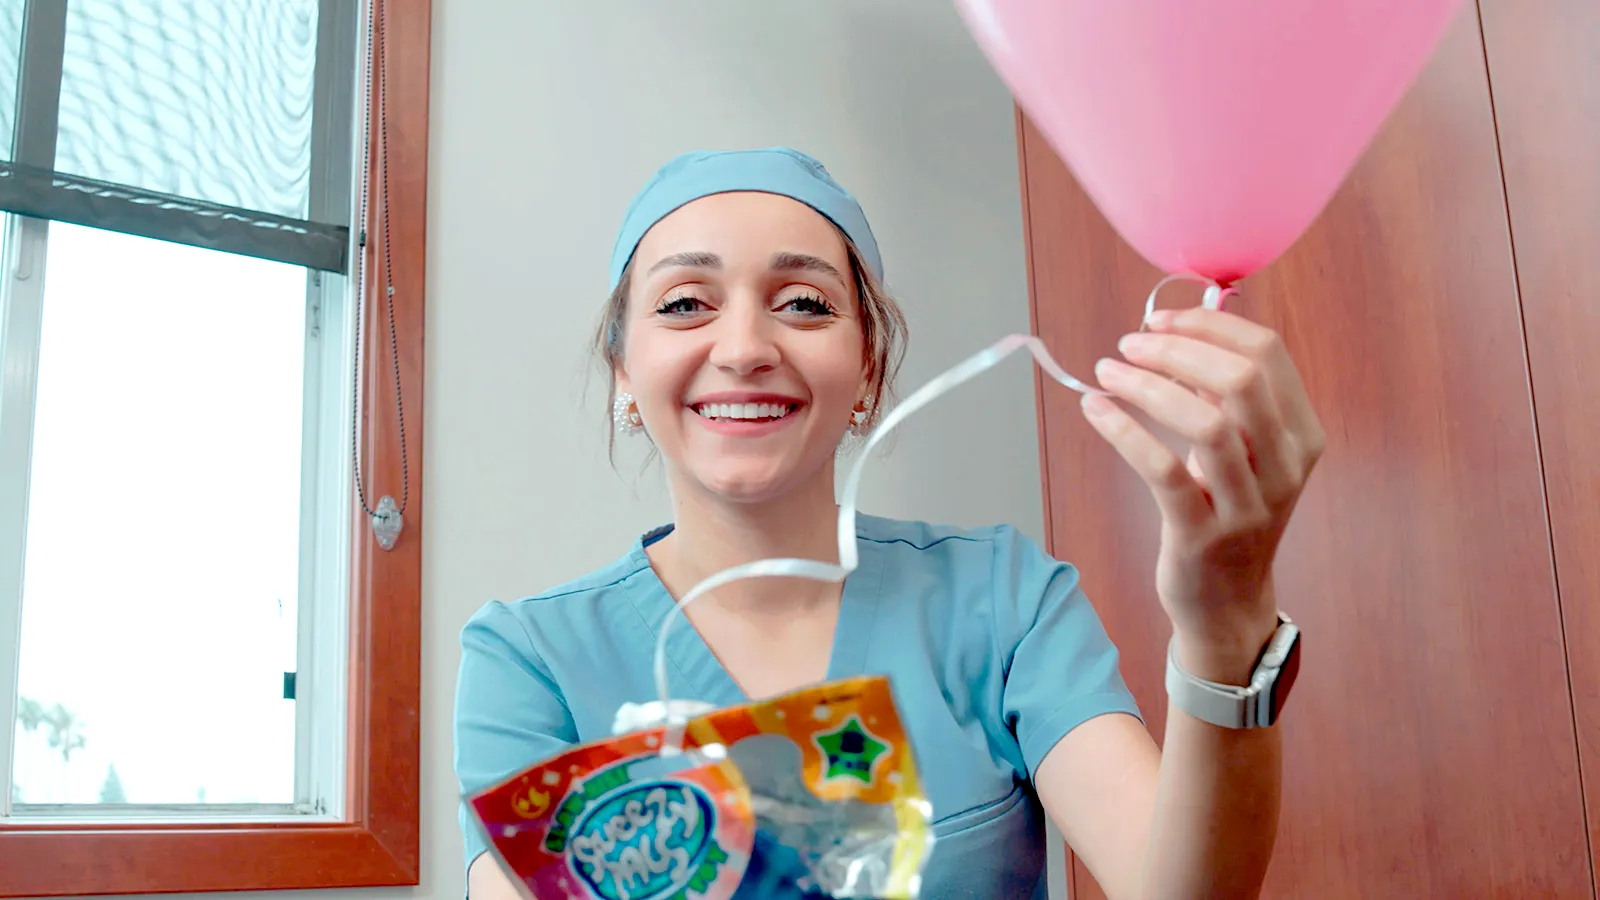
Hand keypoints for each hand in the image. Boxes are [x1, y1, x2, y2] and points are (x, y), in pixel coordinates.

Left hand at [1080, 307, 1324, 683]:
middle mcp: (1286, 466)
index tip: (1158, 322)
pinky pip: (1162, 469)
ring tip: (1107, 372)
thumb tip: (1182, 331)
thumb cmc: (1228, 511)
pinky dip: (1123, 430)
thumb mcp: (1245, 451)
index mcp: (1302, 434)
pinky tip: (1095, 409)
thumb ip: (1226, 395)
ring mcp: (1248, 504)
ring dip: (1147, 386)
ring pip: (1205, 422)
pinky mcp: (1201, 534)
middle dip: (1176, 350)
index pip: (1267, 353)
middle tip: (1129, 345)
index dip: (1207, 327)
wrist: (1227, 601)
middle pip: (1241, 379)